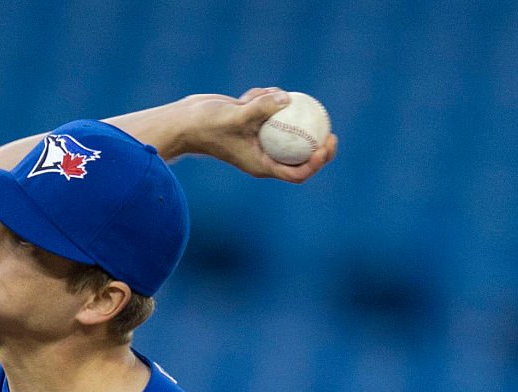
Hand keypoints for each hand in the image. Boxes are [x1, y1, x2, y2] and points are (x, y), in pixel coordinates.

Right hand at [182, 87, 336, 182]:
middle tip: (330, 129)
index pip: (297, 172)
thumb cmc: (207, 126)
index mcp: (262, 165)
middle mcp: (263, 155)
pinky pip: (271, 109)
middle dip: (318, 145)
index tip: (326, 145)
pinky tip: (249, 93)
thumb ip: (261, 108)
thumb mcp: (236, 116)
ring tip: (262, 97)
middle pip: (299, 155)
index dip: (317, 163)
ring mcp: (260, 139)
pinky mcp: (255, 123)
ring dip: (280, 107)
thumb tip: (287, 98)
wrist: (187, 122)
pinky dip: (265, 97)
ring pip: (285, 125)